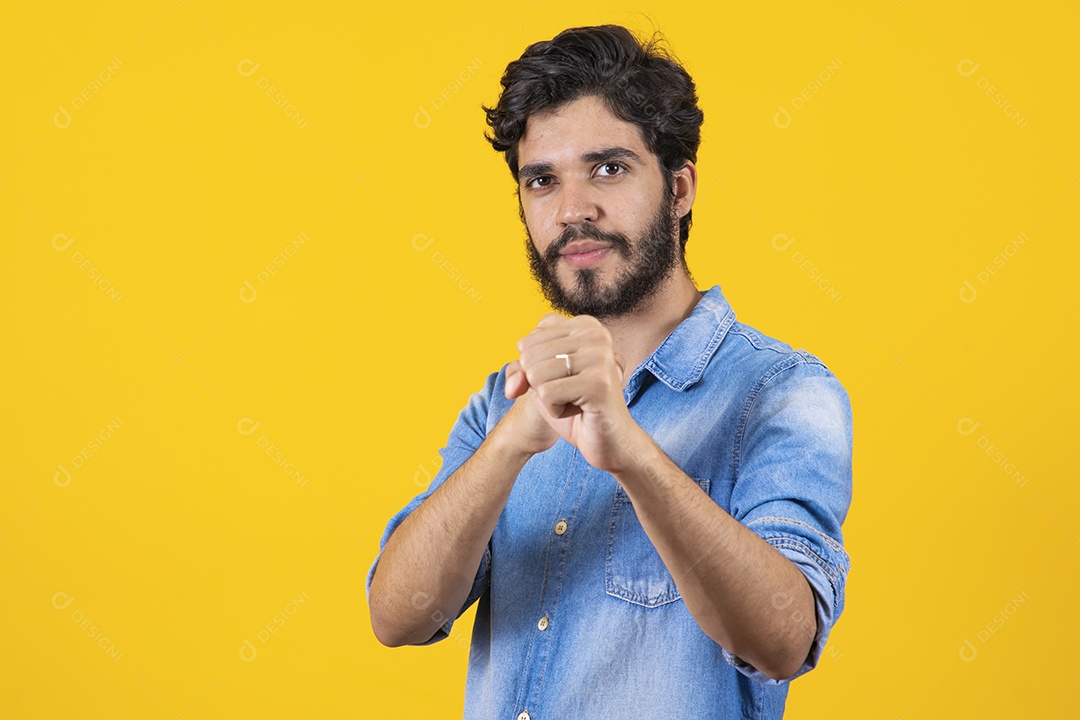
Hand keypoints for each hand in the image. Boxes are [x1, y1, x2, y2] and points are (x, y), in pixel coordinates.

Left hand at [507, 313, 634, 471]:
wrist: (608, 440)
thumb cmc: (574, 406)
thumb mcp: (540, 380)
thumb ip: (518, 372)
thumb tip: (510, 388)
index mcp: (585, 325)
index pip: (528, 341)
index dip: (534, 369)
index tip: (563, 379)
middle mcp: (596, 334)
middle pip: (530, 357)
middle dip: (540, 384)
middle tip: (569, 393)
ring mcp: (600, 357)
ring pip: (536, 374)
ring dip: (548, 398)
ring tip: (575, 400)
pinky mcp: (598, 383)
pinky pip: (548, 394)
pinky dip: (555, 410)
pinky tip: (579, 410)